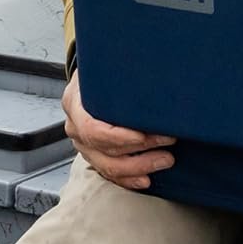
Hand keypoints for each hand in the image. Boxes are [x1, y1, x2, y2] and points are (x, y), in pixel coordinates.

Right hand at [61, 71, 175, 190]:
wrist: (91, 78)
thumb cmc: (101, 71)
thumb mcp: (104, 64)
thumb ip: (119, 69)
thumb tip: (153, 69)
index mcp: (74, 103)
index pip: (92, 129)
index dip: (119, 137)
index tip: (144, 136)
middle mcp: (75, 127)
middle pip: (103, 150)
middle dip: (139, 151)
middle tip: (168, 142)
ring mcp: (83, 145)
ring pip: (108, 166)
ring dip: (139, 167)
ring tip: (166, 159)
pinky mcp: (94, 155)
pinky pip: (110, 174)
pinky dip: (129, 179)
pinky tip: (147, 179)